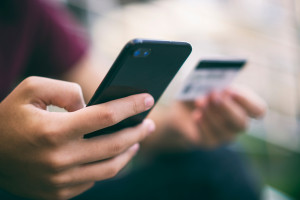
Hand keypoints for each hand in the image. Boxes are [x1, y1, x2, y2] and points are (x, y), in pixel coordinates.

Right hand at [0, 77, 154, 199]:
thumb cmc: (9, 117)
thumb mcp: (31, 89)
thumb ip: (65, 90)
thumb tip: (92, 105)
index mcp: (54, 130)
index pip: (106, 116)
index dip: (131, 106)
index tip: (148, 99)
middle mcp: (60, 159)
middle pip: (114, 145)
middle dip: (138, 132)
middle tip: (149, 123)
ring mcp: (60, 180)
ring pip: (109, 168)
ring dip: (129, 153)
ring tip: (138, 140)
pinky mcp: (58, 193)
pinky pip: (93, 180)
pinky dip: (108, 166)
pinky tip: (114, 155)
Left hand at [167, 86, 265, 147]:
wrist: (183, 109)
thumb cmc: (201, 93)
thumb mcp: (207, 84)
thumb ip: (217, 82)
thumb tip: (219, 85)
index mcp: (244, 106)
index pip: (258, 110)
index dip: (246, 101)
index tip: (231, 91)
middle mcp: (238, 122)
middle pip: (242, 122)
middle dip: (226, 108)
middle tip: (213, 94)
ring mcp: (226, 135)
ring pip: (225, 131)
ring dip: (211, 114)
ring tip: (199, 101)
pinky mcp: (210, 142)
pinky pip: (210, 137)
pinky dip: (203, 124)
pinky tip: (196, 115)